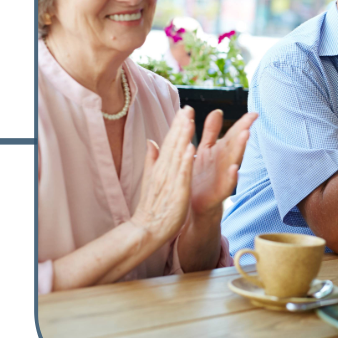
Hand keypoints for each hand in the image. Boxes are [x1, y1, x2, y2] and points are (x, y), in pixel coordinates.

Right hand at [130, 107, 195, 243]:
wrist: (146, 230)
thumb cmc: (152, 207)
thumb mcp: (151, 179)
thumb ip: (151, 159)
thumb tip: (150, 141)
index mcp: (160, 167)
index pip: (169, 142)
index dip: (177, 125)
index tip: (185, 109)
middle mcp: (164, 170)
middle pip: (173, 144)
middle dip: (181, 125)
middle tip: (188, 107)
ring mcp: (169, 181)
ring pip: (177, 155)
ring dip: (183, 137)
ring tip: (190, 120)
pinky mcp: (176, 193)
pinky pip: (181, 175)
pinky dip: (185, 162)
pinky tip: (191, 149)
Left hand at [190, 110, 257, 216]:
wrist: (193, 205)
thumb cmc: (200, 177)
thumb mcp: (205, 150)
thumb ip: (211, 131)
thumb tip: (217, 111)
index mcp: (220, 151)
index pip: (233, 134)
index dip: (243, 123)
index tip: (254, 113)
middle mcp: (224, 163)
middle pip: (235, 145)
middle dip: (243, 132)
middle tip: (251, 120)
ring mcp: (223, 177)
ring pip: (233, 161)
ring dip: (240, 149)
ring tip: (246, 136)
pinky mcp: (218, 193)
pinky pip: (226, 185)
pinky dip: (231, 177)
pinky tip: (234, 169)